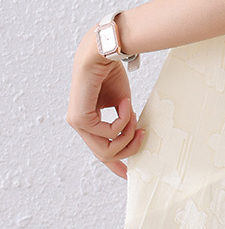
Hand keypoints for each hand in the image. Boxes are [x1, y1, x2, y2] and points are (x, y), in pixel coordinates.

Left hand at [66, 28, 144, 178]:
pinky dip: (123, 121)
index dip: (114, 164)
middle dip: (128, 148)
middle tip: (142, 132)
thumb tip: (132, 137)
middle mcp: (81, 124)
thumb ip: (123, 122)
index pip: (100, 148)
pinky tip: (126, 103)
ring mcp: (77, 122)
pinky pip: (108, 133)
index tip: (127, 175)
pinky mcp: (79, 119)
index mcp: (89, 121)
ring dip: (126, 135)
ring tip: (134, 115)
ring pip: (105, 149)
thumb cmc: (110, 73)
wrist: (103, 53)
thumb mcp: (122, 103)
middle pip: (105, 154)